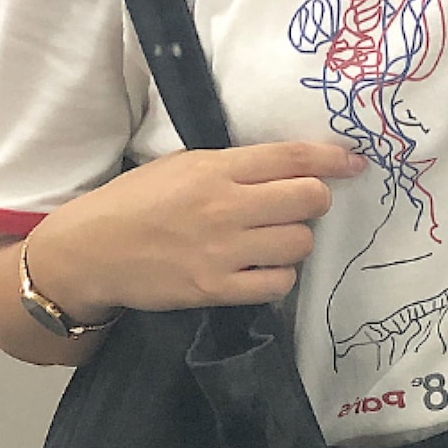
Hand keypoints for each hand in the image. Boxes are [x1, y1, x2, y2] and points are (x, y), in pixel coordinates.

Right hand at [28, 142, 367, 315]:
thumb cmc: (135, 202)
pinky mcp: (216, 288)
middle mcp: (226, 206)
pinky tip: (259, 270)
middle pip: (309, 200)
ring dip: (294, 242)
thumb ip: (232, 165)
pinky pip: (277, 284)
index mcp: (216, 168)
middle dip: (313, 203)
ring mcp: (223, 251)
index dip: (334, 159)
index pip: (293, 158)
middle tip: (294, 208)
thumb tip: (287, 167)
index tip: (356, 162)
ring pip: (299, 244)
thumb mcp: (181, 166)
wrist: (91, 250)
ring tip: (269, 242)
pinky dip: (277, 277)